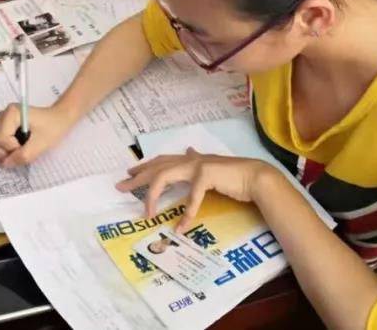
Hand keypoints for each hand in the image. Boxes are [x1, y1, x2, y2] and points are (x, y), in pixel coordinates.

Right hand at [0, 103, 76, 167]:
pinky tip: (23, 146)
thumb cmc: (54, 127)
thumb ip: (22, 156)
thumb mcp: (40, 144)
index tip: (27, 147)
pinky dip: (12, 150)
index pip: (1, 140)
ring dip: (11, 152)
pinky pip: (3, 145)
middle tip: (26, 150)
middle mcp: (4, 115)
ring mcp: (4, 122)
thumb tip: (5, 164)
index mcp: (11, 113)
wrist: (60, 119)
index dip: (13, 150)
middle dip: (10, 152)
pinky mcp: (6, 128)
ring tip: (27, 147)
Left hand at [116, 149, 269, 231]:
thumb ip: (198, 162)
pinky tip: (181, 227)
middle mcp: (191, 159)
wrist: (256, 177)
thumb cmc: (234, 176)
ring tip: (146, 214)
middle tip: (121, 186)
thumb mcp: (211, 168)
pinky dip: (186, 214)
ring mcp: (197, 165)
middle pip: (157, 166)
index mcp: (191, 158)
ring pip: (166, 176)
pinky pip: (192, 198)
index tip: (129, 173)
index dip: (144, 166)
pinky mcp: (207, 175)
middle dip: (138, 178)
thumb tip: (189, 149)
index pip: (162, 160)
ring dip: (154, 196)